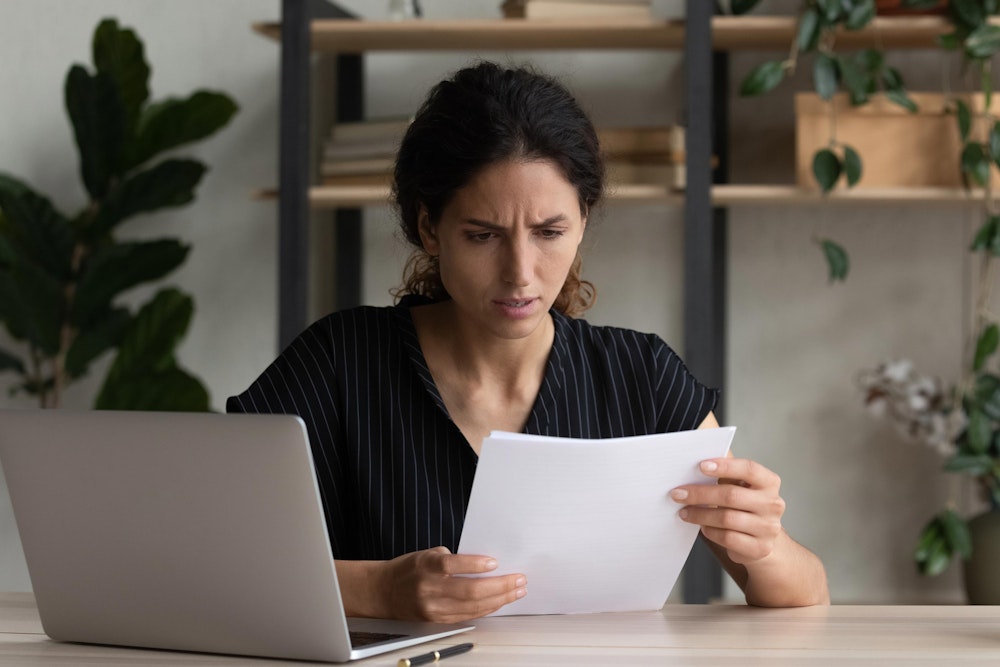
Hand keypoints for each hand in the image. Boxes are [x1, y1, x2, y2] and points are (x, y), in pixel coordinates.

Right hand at [380, 546, 525, 621]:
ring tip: (517, 592)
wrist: (384, 592)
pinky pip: (467, 616)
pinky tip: (499, 602)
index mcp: (427, 566)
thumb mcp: (427, 554)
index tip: (495, 562)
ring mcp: (434, 608)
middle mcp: (430, 589)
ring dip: (499, 599)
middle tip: (519, 579)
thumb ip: (452, 558)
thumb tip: (484, 564)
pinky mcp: (437, 620)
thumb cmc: (409, 569)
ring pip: (473, 607)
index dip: (476, 565)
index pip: (454, 566)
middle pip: (470, 591)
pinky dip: (486, 609)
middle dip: (500, 586)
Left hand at [670, 458, 785, 564]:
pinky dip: (711, 532)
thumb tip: (697, 454)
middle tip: (677, 493)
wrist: (763, 541)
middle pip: (732, 495)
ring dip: (700, 514)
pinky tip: (703, 527)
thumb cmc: (745, 507)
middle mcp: (773, 504)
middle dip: (700, 494)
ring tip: (684, 512)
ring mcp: (768, 528)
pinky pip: (728, 538)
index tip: (701, 466)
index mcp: (769, 482)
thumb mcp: (741, 487)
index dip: (725, 466)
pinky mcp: (759, 548)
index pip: (749, 469)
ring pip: (727, 519)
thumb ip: (726, 473)